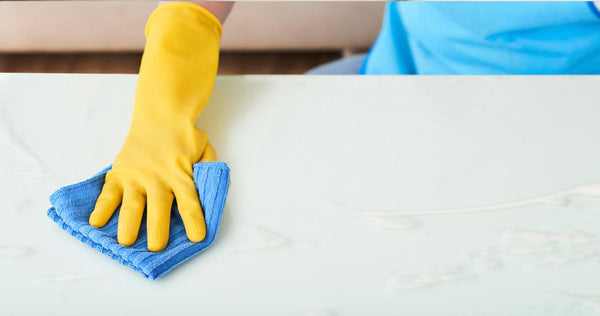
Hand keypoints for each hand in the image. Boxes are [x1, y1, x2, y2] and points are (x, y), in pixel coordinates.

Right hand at [88, 2, 221, 251]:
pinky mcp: (120, 172)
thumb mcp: (205, 150)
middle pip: (159, 208)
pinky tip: (95, 223)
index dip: (194, 221)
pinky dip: (101, 207)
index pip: (190, 202)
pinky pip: (108, 192)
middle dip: (158, 230)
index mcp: (181, 174)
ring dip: (128, 224)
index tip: (197, 238)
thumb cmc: (185, 136)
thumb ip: (211, 169)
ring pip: (132, 203)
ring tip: (125, 243)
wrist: (161, 112)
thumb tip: (224, 187)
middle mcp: (158, 177)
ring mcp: (137, 175)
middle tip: (156, 247)